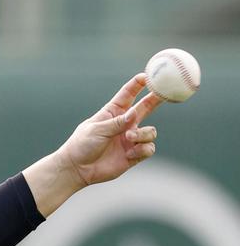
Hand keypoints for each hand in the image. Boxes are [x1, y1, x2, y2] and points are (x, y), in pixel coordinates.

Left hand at [23, 74, 162, 216]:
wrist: (77, 169)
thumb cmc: (81, 145)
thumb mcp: (97, 130)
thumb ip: (116, 122)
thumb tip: (134, 113)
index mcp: (113, 112)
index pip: (128, 94)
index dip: (138, 84)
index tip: (147, 76)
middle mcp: (124, 123)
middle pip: (147, 107)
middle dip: (158, 98)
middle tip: (168, 91)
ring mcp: (130, 139)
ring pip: (151, 131)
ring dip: (143, 134)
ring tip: (129, 137)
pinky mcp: (133, 154)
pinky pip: (149, 148)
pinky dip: (142, 149)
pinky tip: (129, 153)